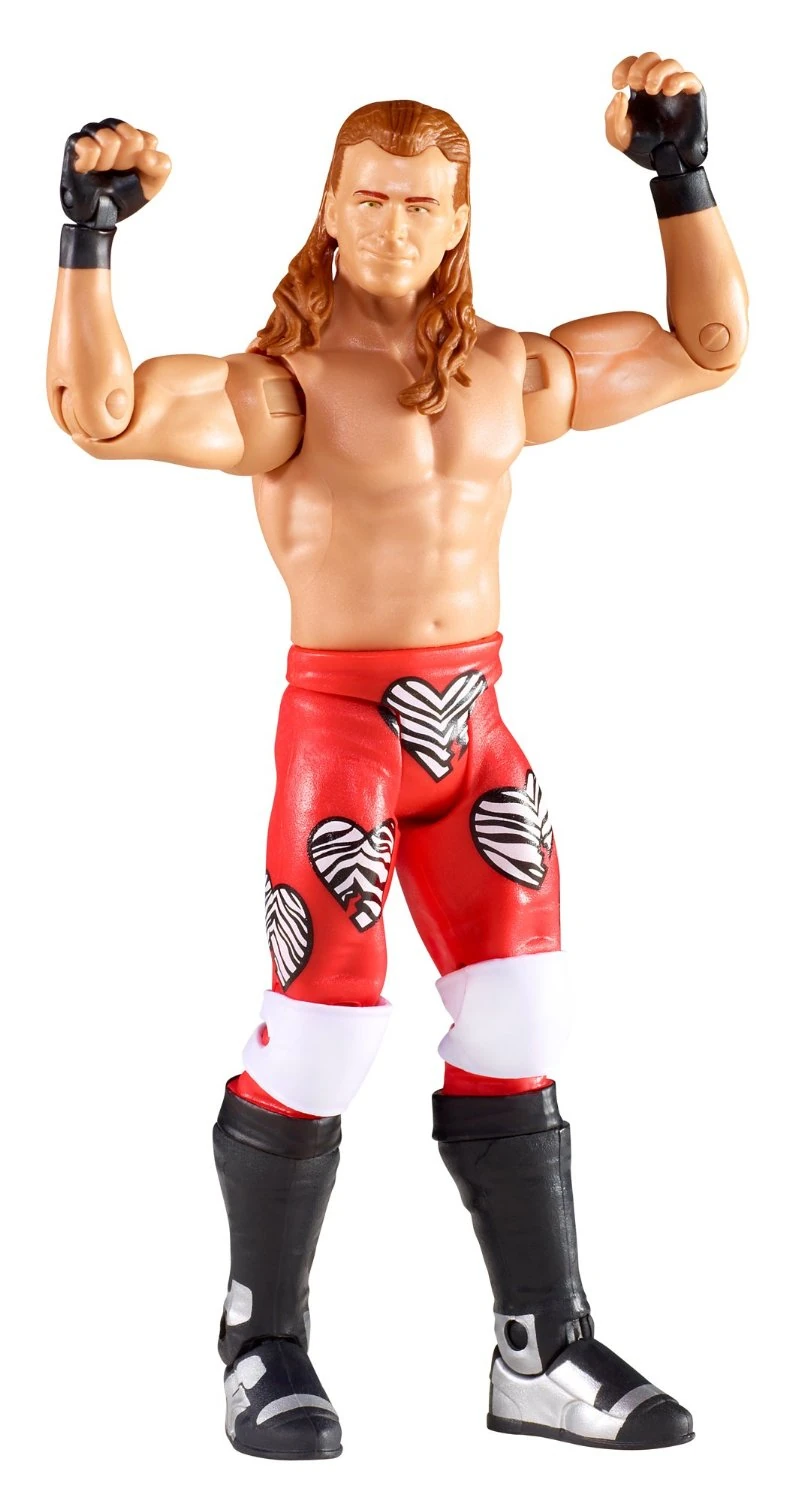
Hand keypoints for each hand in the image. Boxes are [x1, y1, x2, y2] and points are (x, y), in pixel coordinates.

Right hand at [60, 119, 170, 227]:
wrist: (101, 215)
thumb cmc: (124, 195)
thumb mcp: (151, 184)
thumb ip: (161, 167)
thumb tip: (147, 155)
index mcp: (134, 137)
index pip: (144, 139)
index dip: (140, 161)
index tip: (133, 171)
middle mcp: (113, 130)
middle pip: (129, 136)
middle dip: (125, 161)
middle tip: (117, 171)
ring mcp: (94, 134)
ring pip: (107, 137)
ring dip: (108, 163)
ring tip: (102, 170)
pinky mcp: (75, 143)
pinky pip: (87, 145)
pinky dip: (90, 162)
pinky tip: (88, 169)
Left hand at [605, 53, 707, 172]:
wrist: (669, 163)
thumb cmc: (646, 148)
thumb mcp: (620, 138)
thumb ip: (612, 118)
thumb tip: (619, 95)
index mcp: (639, 90)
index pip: (631, 65)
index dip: (623, 68)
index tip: (618, 84)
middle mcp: (658, 84)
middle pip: (650, 58)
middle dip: (640, 67)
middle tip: (636, 84)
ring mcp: (676, 87)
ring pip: (670, 64)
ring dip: (658, 72)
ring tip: (652, 89)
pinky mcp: (693, 94)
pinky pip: (689, 77)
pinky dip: (678, 79)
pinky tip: (668, 91)